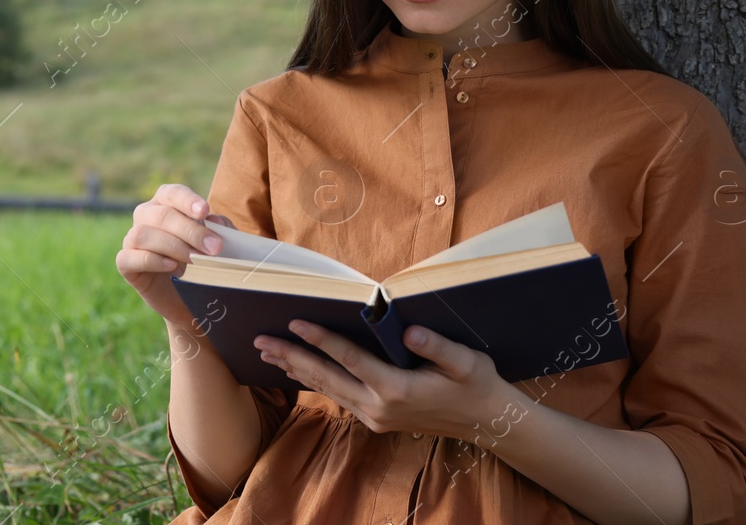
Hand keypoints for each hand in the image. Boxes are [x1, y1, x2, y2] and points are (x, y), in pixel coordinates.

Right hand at [115, 182, 234, 325]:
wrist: (188, 296)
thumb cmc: (202, 261)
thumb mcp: (217, 243)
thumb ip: (220, 229)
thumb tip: (214, 220)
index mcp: (165, 203)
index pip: (172, 193)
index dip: (187, 200)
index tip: (205, 211)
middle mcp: (145, 216)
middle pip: (161, 215)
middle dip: (190, 231)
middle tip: (214, 247)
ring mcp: (132, 240)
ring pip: (142, 234)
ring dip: (172, 246)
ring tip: (194, 259)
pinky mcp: (125, 264)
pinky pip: (128, 257)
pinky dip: (151, 260)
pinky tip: (171, 266)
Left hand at [254, 321, 514, 441]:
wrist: (486, 423)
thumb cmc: (476, 385)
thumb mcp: (466, 362)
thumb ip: (437, 346)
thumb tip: (409, 331)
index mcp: (397, 389)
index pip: (350, 359)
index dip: (320, 340)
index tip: (294, 323)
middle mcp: (379, 407)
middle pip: (326, 377)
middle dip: (291, 357)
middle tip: (260, 340)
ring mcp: (374, 417)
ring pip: (327, 389)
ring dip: (296, 369)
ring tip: (267, 352)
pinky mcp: (375, 419)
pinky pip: (337, 397)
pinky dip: (314, 381)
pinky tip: (297, 370)